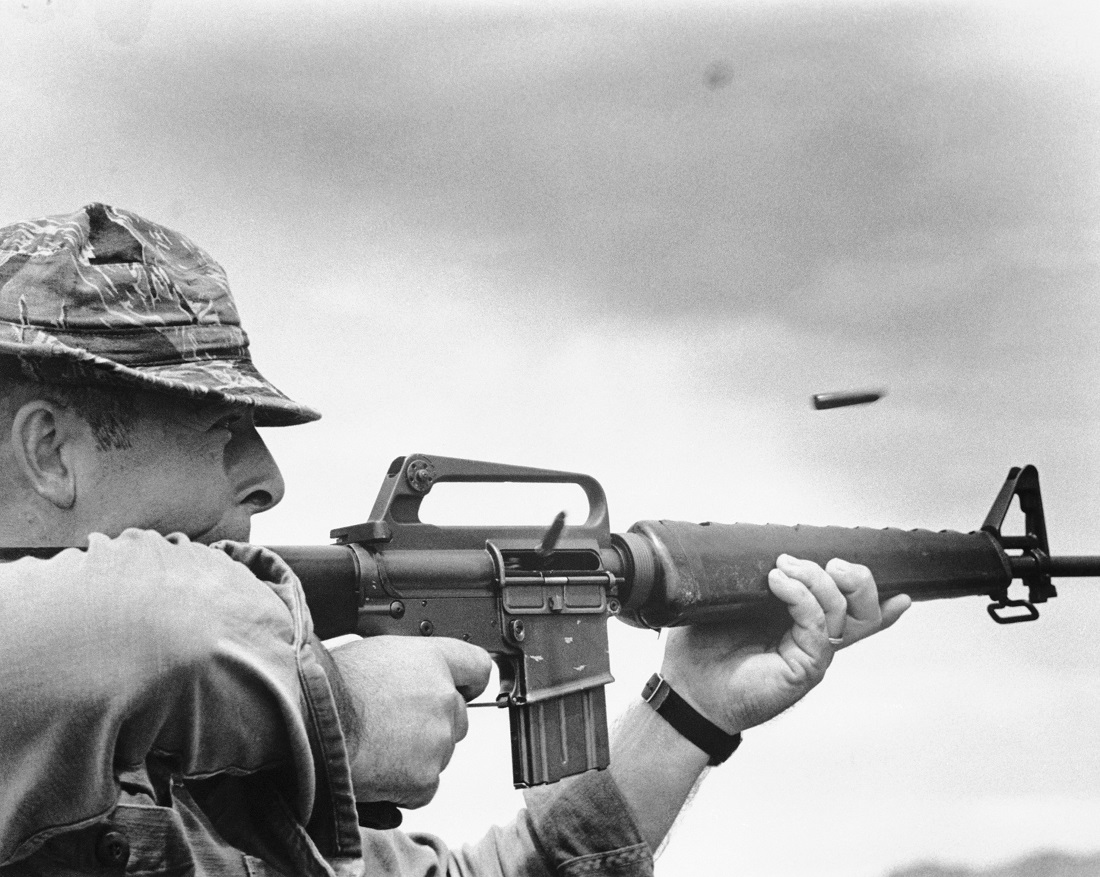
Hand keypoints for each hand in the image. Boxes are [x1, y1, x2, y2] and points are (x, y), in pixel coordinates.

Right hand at [329, 635, 491, 807]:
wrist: (307, 723)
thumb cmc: (326, 685)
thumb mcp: (372, 653)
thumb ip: (406, 667)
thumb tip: (407, 677)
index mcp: (432, 660)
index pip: (477, 667)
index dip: (466, 680)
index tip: (460, 688)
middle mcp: (444, 698)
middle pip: (457, 716)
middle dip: (431, 723)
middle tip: (393, 725)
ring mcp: (438, 740)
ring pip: (438, 752)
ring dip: (415, 754)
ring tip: (374, 745)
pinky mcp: (425, 779)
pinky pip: (422, 786)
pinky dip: (402, 785)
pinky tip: (374, 768)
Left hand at [661, 554, 909, 734]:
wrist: (689, 688)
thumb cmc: (705, 647)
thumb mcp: (729, 601)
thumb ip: (750, 577)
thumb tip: (760, 545)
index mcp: (802, 620)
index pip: (849, 603)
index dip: (868, 587)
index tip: (869, 559)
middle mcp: (813, 636)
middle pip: (863, 610)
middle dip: (858, 579)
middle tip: (828, 562)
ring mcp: (811, 652)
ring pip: (843, 613)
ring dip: (819, 581)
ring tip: (786, 567)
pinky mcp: (804, 668)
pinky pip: (817, 627)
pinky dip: (802, 598)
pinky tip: (778, 583)